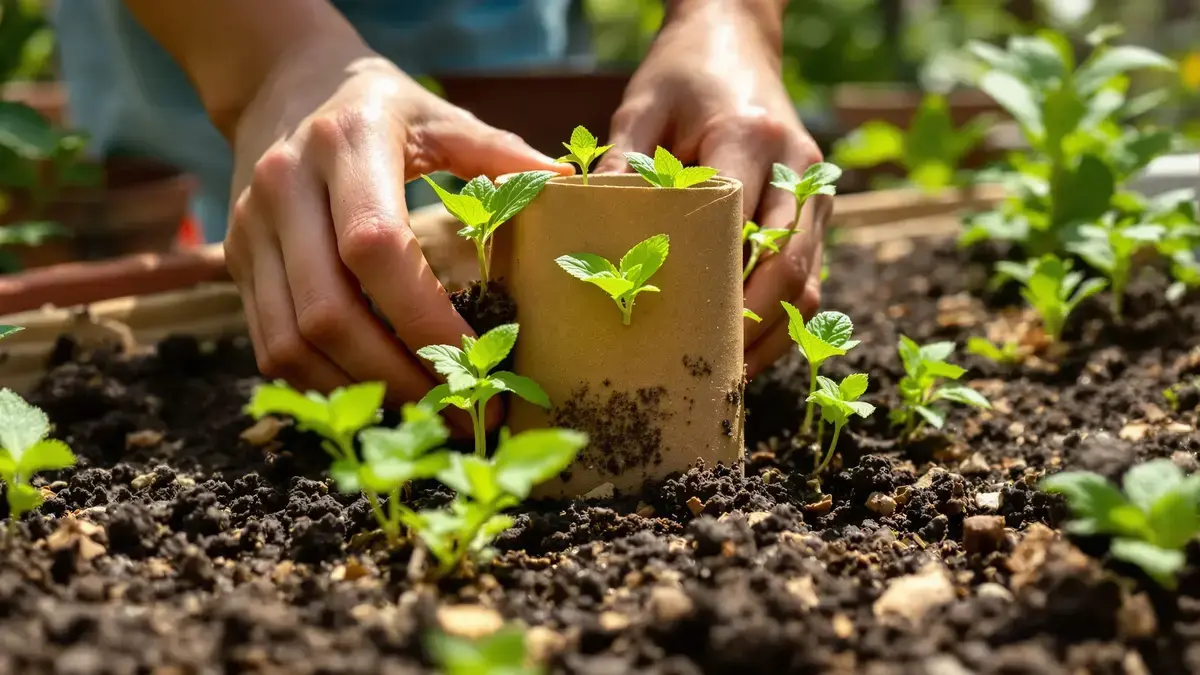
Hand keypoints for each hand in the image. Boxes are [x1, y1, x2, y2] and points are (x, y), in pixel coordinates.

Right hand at [224, 38, 568, 418]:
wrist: (280, 83)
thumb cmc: (377, 106)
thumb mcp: (438, 115)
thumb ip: (499, 153)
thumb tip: (571, 189)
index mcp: (346, 147)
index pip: (375, 249)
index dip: (425, 320)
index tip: (479, 364)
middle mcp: (284, 189)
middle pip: (328, 312)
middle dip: (397, 377)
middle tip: (460, 413)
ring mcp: (250, 231)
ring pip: (291, 341)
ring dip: (360, 391)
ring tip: (425, 416)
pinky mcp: (236, 262)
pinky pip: (270, 345)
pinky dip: (324, 382)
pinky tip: (376, 394)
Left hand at [595, 1, 829, 379]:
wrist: (737, 37)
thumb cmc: (683, 73)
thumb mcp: (642, 103)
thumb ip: (622, 159)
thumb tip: (589, 219)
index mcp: (750, 137)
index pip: (738, 223)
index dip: (715, 284)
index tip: (679, 330)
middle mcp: (797, 166)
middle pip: (787, 263)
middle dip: (752, 324)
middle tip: (710, 372)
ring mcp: (815, 189)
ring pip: (809, 278)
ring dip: (774, 330)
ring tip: (730, 375)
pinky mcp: (815, 206)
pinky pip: (811, 272)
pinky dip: (783, 315)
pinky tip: (747, 348)